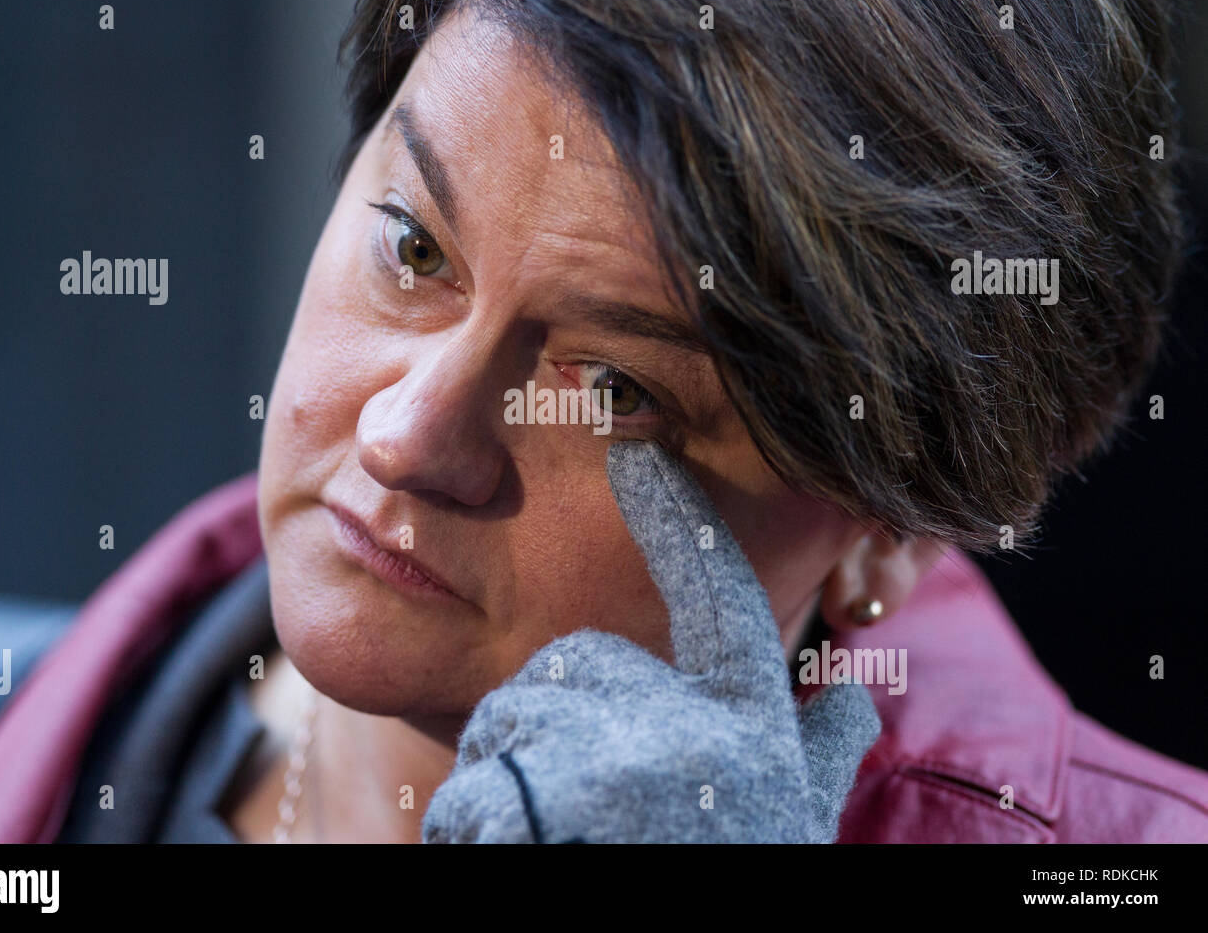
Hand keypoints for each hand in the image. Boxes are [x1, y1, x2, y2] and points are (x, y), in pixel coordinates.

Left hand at [421, 440, 880, 841]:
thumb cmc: (715, 865)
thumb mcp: (780, 822)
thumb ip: (812, 756)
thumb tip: (854, 693)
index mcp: (749, 732)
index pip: (723, 604)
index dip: (685, 526)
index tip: (643, 460)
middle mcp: (696, 732)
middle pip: (571, 663)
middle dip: (552, 721)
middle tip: (574, 807)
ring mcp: (624, 761)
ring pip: (510, 720)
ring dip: (508, 783)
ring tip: (555, 845)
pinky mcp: (553, 797)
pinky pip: (471, 791)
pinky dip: (476, 832)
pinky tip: (522, 859)